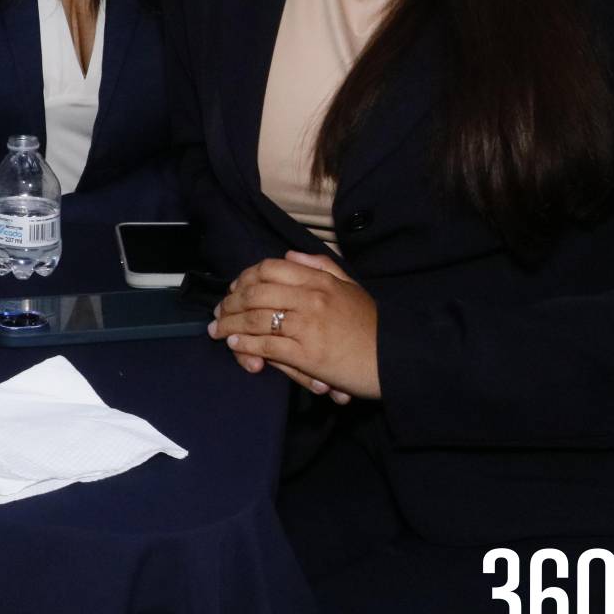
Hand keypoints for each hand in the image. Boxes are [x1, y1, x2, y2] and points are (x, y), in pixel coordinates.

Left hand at [209, 250, 380, 400]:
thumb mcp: (350, 286)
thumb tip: (289, 255)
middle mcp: (309, 297)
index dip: (245, 277)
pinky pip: (265, 344)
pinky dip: (244, 344)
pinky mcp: (306, 354)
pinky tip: (234, 344)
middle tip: (219, 312)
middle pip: (254, 293)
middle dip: (229, 303)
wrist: (396, 358)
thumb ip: (321, 266)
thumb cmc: (372, 325)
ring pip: (254, 319)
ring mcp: (306, 325)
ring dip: (229, 324)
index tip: (234, 289)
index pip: (269, 268)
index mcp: (319, 279)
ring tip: (218, 330)